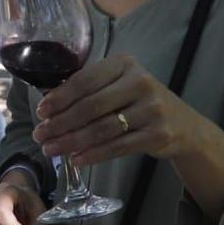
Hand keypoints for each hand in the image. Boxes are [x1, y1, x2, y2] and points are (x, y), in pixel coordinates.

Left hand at [33, 53, 201, 167]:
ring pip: (102, 128)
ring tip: (51, 149)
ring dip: (72, 141)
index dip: (60, 97)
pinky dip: (94, 155)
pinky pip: (118, 147)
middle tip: (40, 135)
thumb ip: (91, 89)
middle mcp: (140, 82)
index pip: (85, 79)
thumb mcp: (120, 85)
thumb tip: (49, 107)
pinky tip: (76, 160)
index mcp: (125, 64)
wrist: (184, 125)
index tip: (41, 112)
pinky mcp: (157, 134)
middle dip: (61, 122)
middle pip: (91, 105)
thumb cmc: (140, 103)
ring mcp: (151, 109)